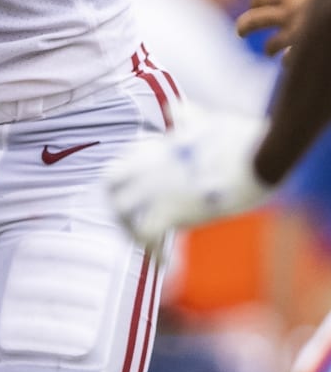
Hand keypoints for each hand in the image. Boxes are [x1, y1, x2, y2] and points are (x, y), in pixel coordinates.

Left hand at [103, 105, 273, 248]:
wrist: (260, 154)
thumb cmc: (242, 138)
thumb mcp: (207, 123)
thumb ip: (188, 118)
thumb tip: (179, 108)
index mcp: (156, 147)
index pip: (117, 168)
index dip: (125, 187)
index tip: (141, 203)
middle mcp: (148, 164)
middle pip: (110, 187)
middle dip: (120, 208)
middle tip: (139, 226)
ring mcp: (156, 185)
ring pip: (120, 211)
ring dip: (132, 230)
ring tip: (152, 247)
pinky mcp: (171, 208)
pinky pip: (145, 234)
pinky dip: (151, 251)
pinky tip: (166, 264)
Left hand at [239, 0, 317, 55]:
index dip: (256, 2)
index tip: (255, 6)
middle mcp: (292, 12)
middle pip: (254, 20)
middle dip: (244, 26)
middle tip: (241, 33)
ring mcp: (299, 31)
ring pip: (272, 45)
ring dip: (269, 49)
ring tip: (270, 53)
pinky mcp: (308, 47)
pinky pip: (291, 59)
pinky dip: (289, 61)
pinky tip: (294, 62)